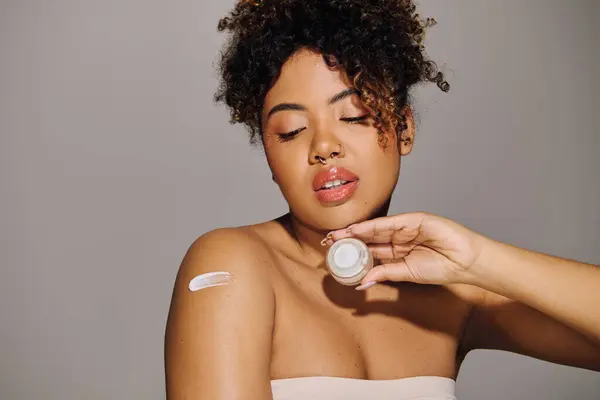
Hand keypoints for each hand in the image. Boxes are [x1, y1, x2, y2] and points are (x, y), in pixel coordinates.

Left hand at [327, 212, 487, 287]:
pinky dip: (373, 226)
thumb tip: (361, 282)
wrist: (465, 262)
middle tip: (328, 241)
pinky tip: (357, 230)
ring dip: (355, 231)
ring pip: (375, 228)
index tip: (334, 253)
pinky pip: (390, 223)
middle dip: (348, 239)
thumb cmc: (441, 268)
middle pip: (368, 237)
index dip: (352, 250)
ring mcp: (405, 227)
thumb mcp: (406, 274)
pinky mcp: (415, 219)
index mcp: (396, 251)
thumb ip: (384, 274)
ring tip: (336, 236)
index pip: (369, 249)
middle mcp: (398, 237)